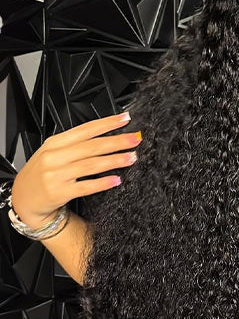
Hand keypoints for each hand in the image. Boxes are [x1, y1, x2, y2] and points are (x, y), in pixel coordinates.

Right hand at [11, 113, 141, 228]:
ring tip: (131, 157)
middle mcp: (54, 157)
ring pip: (91, 165)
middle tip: (134, 139)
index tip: (124, 119)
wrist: (23, 199)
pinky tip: (116, 179)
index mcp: (54, 143)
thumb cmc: (42, 174)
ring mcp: (56, 175)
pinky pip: (85, 186)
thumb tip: (106, 135)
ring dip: (114, 160)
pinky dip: (102, 183)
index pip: (85, 130)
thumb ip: (75, 144)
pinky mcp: (59, 192)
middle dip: (116, 142)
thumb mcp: (52, 153)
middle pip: (91, 146)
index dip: (107, 124)